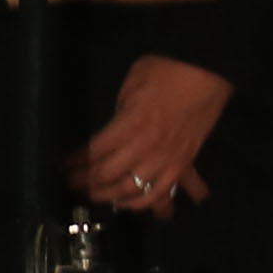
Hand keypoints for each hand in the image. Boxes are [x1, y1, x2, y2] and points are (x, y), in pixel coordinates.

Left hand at [68, 54, 233, 213]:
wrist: (208, 69)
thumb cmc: (167, 69)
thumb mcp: (130, 84)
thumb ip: (119, 113)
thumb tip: (109, 133)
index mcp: (130, 123)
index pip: (95, 152)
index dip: (76, 162)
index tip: (65, 165)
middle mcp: (146, 146)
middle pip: (107, 175)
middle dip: (85, 182)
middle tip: (73, 183)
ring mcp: (166, 157)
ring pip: (130, 190)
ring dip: (107, 195)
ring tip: (94, 194)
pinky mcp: (183, 162)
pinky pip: (159, 191)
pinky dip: (141, 202)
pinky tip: (127, 202)